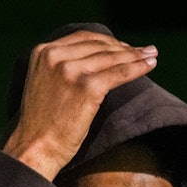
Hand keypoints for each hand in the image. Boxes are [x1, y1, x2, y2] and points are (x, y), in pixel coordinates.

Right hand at [2, 29, 157, 179]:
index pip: (83, 38)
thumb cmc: (41, 125)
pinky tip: (149, 65)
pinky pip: (119, 73)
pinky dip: (137, 68)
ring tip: (151, 55)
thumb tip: (92, 63)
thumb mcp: (44, 84)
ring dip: (136, 55)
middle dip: (124, 47)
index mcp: (43, 51)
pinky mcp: (86, 87)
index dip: (108, 41)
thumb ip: (60, 68)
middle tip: (144, 50)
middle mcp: (55, 55)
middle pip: (99, 45)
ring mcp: (70, 70)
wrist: (35, 148)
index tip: (124, 46)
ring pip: (112, 57)